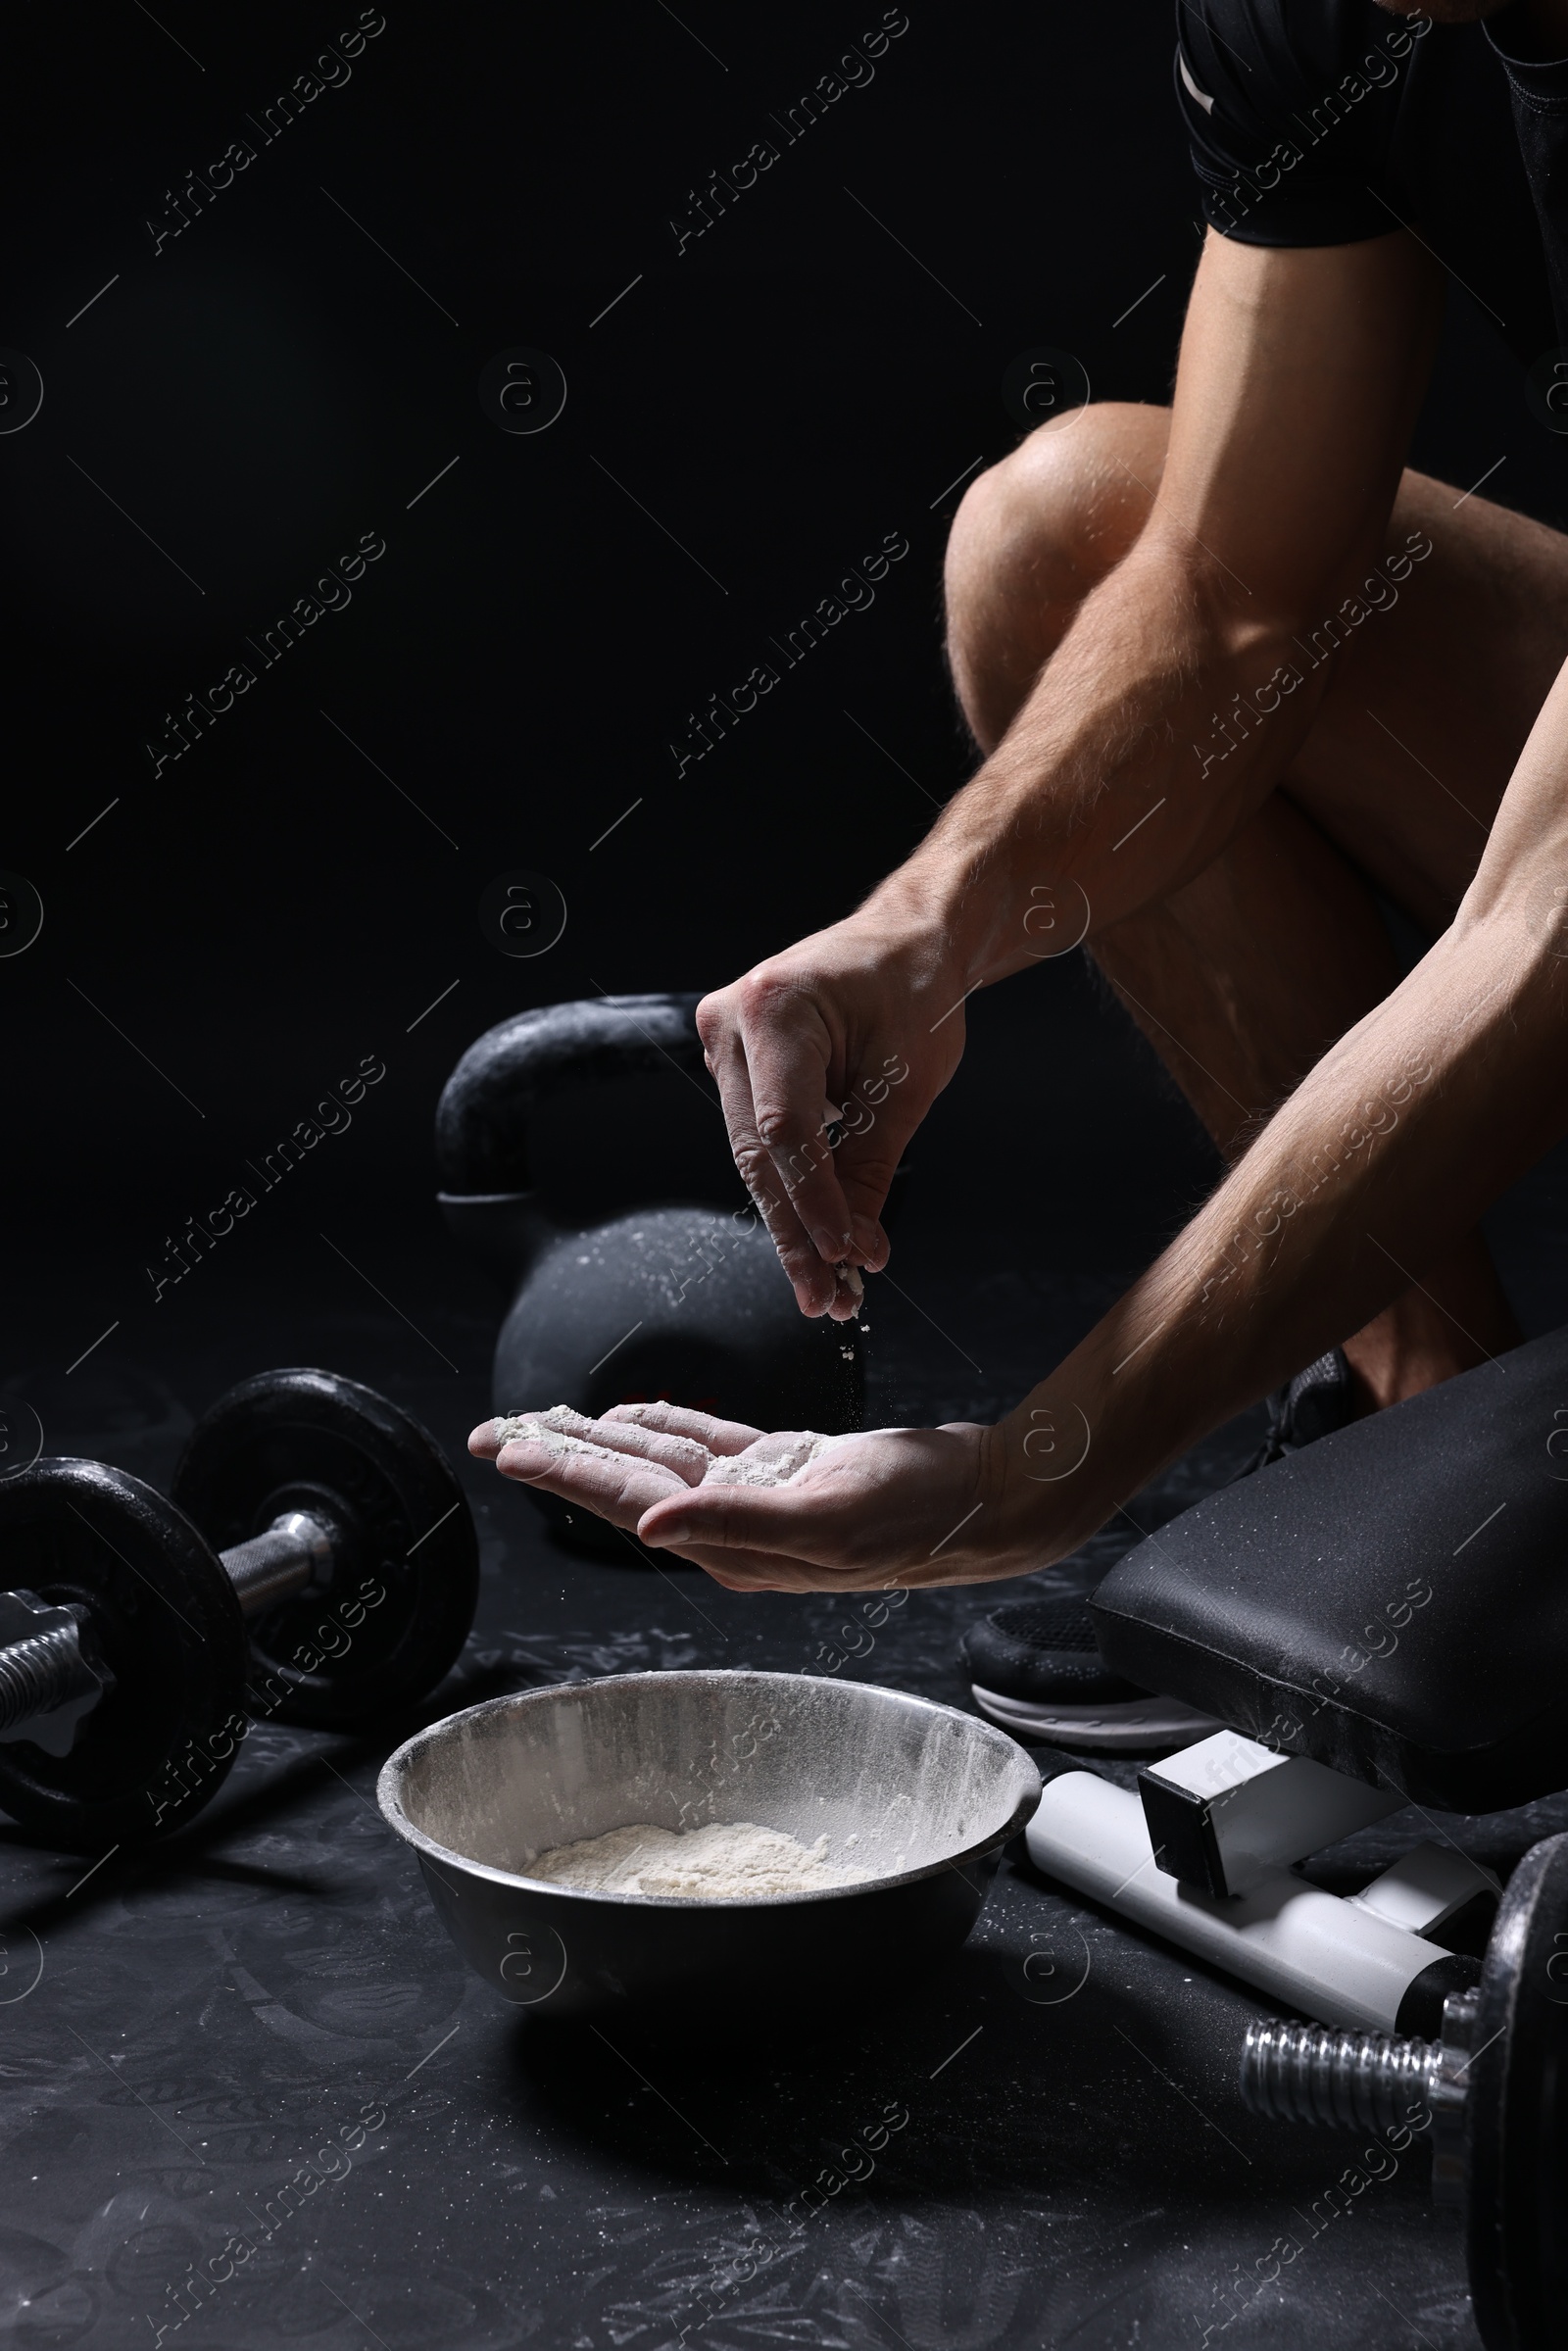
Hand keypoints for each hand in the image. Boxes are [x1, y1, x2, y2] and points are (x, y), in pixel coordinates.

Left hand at [469, 1400, 1048, 1591]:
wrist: (989, 1499)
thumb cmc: (918, 1513)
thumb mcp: (826, 1517)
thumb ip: (734, 1522)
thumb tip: (651, 1525)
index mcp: (735, 1546)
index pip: (628, 1503)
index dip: (563, 1474)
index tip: (508, 1448)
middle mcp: (736, 1528)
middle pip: (629, 1483)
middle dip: (559, 1457)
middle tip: (495, 1432)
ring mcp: (762, 1499)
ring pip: (663, 1462)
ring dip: (603, 1439)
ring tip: (546, 1420)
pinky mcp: (790, 1470)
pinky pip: (713, 1446)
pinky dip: (670, 1427)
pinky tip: (633, 1416)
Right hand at [695, 915, 968, 1318]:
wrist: (906, 937)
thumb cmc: (913, 991)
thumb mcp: (905, 1082)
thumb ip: (872, 1164)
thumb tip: (859, 1249)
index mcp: (772, 1007)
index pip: (786, 1128)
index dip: (813, 1200)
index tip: (844, 1257)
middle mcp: (730, 1021)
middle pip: (757, 1152)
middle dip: (796, 1231)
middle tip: (825, 1299)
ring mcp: (724, 1042)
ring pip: (753, 1155)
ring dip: (792, 1221)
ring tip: (825, 1286)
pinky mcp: (734, 1063)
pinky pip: (759, 1138)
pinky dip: (792, 1186)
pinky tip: (816, 1240)